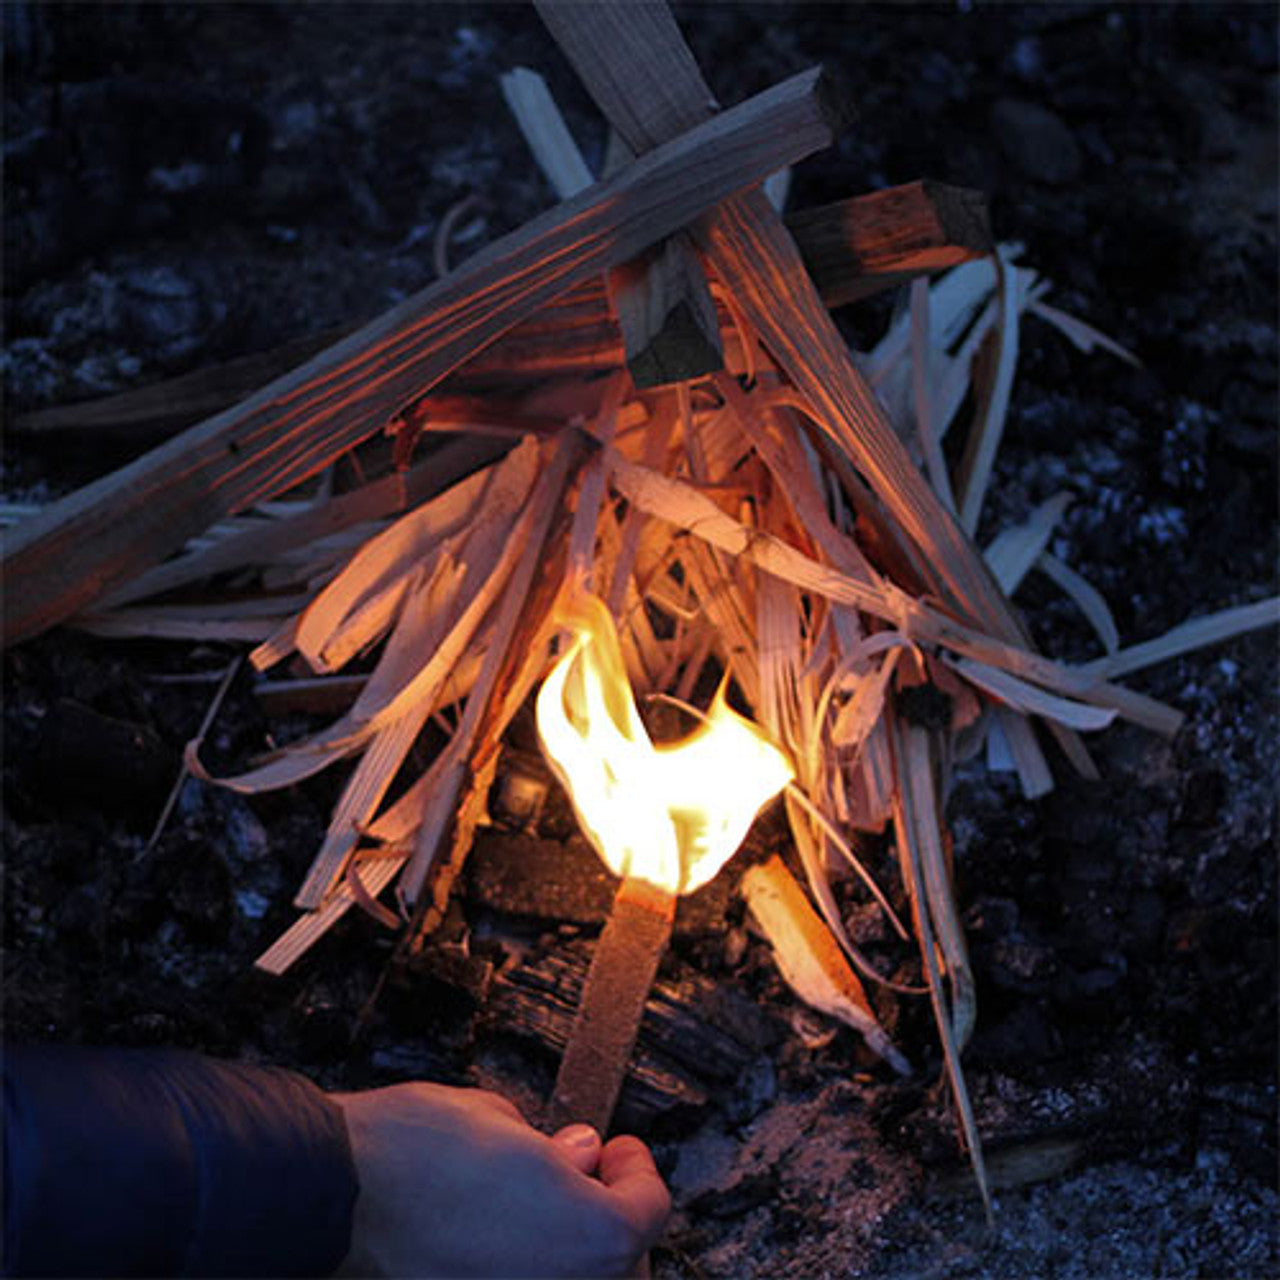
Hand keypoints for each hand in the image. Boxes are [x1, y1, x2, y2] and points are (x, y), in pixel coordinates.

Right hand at [332, 1083, 669, 1277]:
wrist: (328, 1196)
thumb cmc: (410, 1151)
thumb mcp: (500, 1120)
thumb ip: (556, 1148)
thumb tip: (578, 1156)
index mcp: (592, 1235)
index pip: (649, 1210)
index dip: (634, 1169)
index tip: (615, 1151)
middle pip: (623, 1266)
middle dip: (610, 1220)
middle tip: (584, 1179)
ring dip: (571, 1255)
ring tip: (537, 1214)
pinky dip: (525, 1270)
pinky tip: (498, 1245)